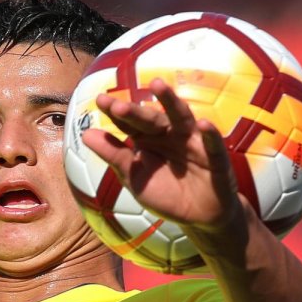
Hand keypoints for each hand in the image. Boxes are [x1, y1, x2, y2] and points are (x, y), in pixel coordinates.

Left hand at [81, 78, 244, 233]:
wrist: (199, 217)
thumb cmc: (165, 194)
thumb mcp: (134, 178)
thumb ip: (114, 155)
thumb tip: (86, 134)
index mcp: (148, 139)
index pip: (129, 123)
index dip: (116, 112)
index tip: (99, 100)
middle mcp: (170, 135)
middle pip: (151, 119)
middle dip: (135, 112)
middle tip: (117, 105)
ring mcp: (193, 142)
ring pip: (181, 118)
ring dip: (171, 102)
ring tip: (157, 85)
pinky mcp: (215, 158)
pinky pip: (213, 145)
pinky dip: (209, 134)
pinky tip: (203, 124)